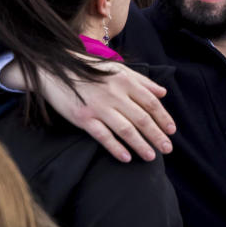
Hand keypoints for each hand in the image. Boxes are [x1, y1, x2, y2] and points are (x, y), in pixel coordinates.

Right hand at [0, 58, 175, 162]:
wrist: (53, 69)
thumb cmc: (89, 69)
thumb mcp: (117, 69)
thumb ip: (141, 81)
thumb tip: (163, 92)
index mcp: (124, 81)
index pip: (150, 102)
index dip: (163, 117)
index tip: (172, 131)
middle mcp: (114, 94)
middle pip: (141, 118)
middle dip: (157, 135)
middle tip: (168, 149)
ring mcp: (98, 107)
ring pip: (126, 129)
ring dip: (141, 144)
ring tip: (152, 156)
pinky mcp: (83, 118)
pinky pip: (103, 136)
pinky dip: (116, 148)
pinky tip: (126, 157)